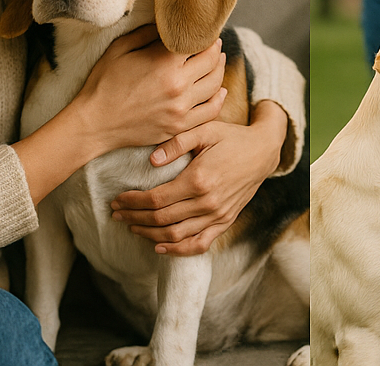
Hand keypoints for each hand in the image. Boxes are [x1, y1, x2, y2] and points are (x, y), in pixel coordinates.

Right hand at [73, 25, 226, 156]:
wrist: (94, 123)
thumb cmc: (104, 83)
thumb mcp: (121, 48)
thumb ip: (148, 33)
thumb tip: (167, 24)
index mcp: (165, 63)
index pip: (199, 43)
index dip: (205, 34)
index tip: (205, 30)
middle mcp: (179, 86)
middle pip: (211, 62)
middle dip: (215, 49)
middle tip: (215, 42)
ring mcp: (181, 109)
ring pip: (215, 86)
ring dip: (220, 70)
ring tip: (219, 61)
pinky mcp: (179, 127)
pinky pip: (210, 113)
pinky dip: (219, 99)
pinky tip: (220, 91)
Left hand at [110, 100, 289, 255]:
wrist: (262, 151)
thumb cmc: (231, 137)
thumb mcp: (205, 129)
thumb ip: (177, 142)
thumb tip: (150, 160)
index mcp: (199, 179)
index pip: (156, 199)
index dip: (133, 202)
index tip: (117, 199)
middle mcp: (207, 202)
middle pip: (161, 219)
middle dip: (134, 218)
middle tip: (116, 214)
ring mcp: (217, 215)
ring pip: (176, 235)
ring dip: (149, 234)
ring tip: (131, 227)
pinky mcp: (224, 222)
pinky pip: (198, 244)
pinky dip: (177, 249)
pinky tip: (160, 246)